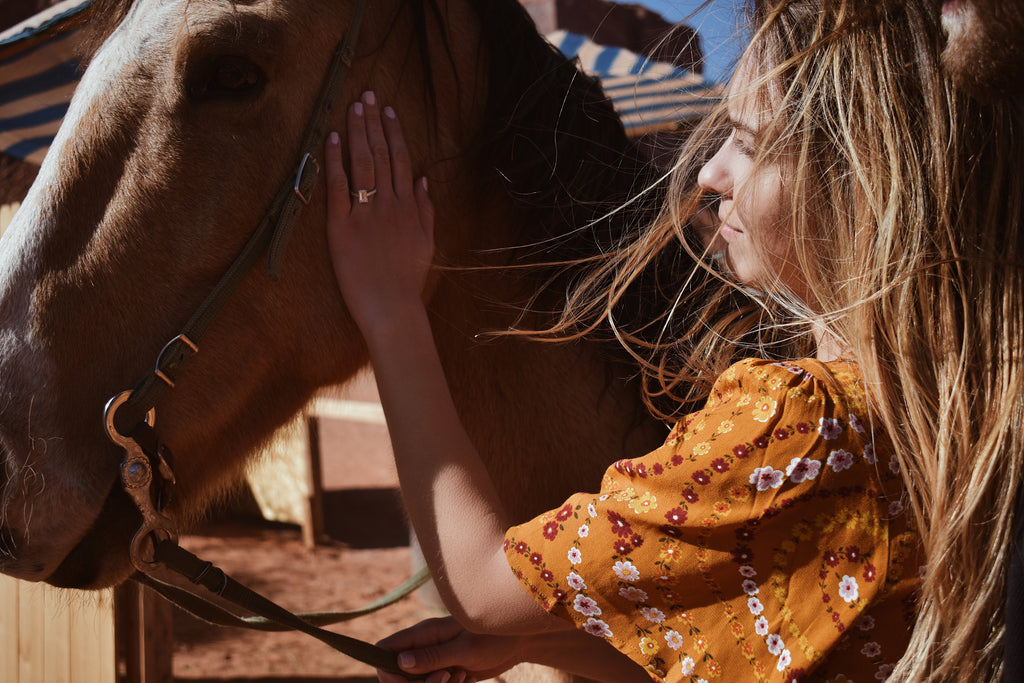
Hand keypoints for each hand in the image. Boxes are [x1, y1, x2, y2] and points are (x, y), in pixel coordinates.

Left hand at [325, 90, 433, 338]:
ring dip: (357, 131)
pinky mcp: (341, 226)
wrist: (392, 309)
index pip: (402, 159)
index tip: (389, 110)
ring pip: (363, 162)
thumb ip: (426, 209)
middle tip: (368, 94)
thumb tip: (424, 179)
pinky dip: (334, 160)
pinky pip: (337, 186)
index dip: (394, 132)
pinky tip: (330, 138)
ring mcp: (365, 213)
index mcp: (409, 207)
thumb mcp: (427, 243)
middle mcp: (389, 203)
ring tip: (353, 107)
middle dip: (374, 121)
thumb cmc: (408, 281)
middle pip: (382, 153)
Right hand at [376, 617, 523, 682]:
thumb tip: (400, 662)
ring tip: (460, 676)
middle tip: (445, 678)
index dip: (387, 671)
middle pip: (399, 675)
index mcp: (423, 634)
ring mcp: (435, 661)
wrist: (520, 639)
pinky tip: (466, 678)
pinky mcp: (446, 673)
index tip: (404, 682)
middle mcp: (424, 648)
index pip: (385, 650)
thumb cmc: (494, 635)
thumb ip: (432, 656)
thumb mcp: (464, 648)